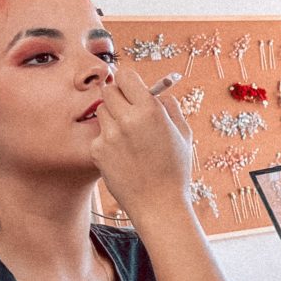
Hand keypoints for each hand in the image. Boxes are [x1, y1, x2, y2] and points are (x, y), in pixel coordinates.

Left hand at [90, 67, 194, 226]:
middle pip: (108, 90)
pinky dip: (107, 139)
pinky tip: (122, 154)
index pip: (125, 75)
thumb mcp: (183, 133)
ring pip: (101, 110)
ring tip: (126, 135)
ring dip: (111, 116)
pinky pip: (99, 134)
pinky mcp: (97, 151)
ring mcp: (109, 136)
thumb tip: (159, 92)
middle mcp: (127, 119)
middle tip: (127, 108)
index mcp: (150, 110)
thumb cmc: (175, 169)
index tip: (132, 88)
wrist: (158, 204)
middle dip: (118, 96)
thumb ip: (170, 107)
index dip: (129, 81)